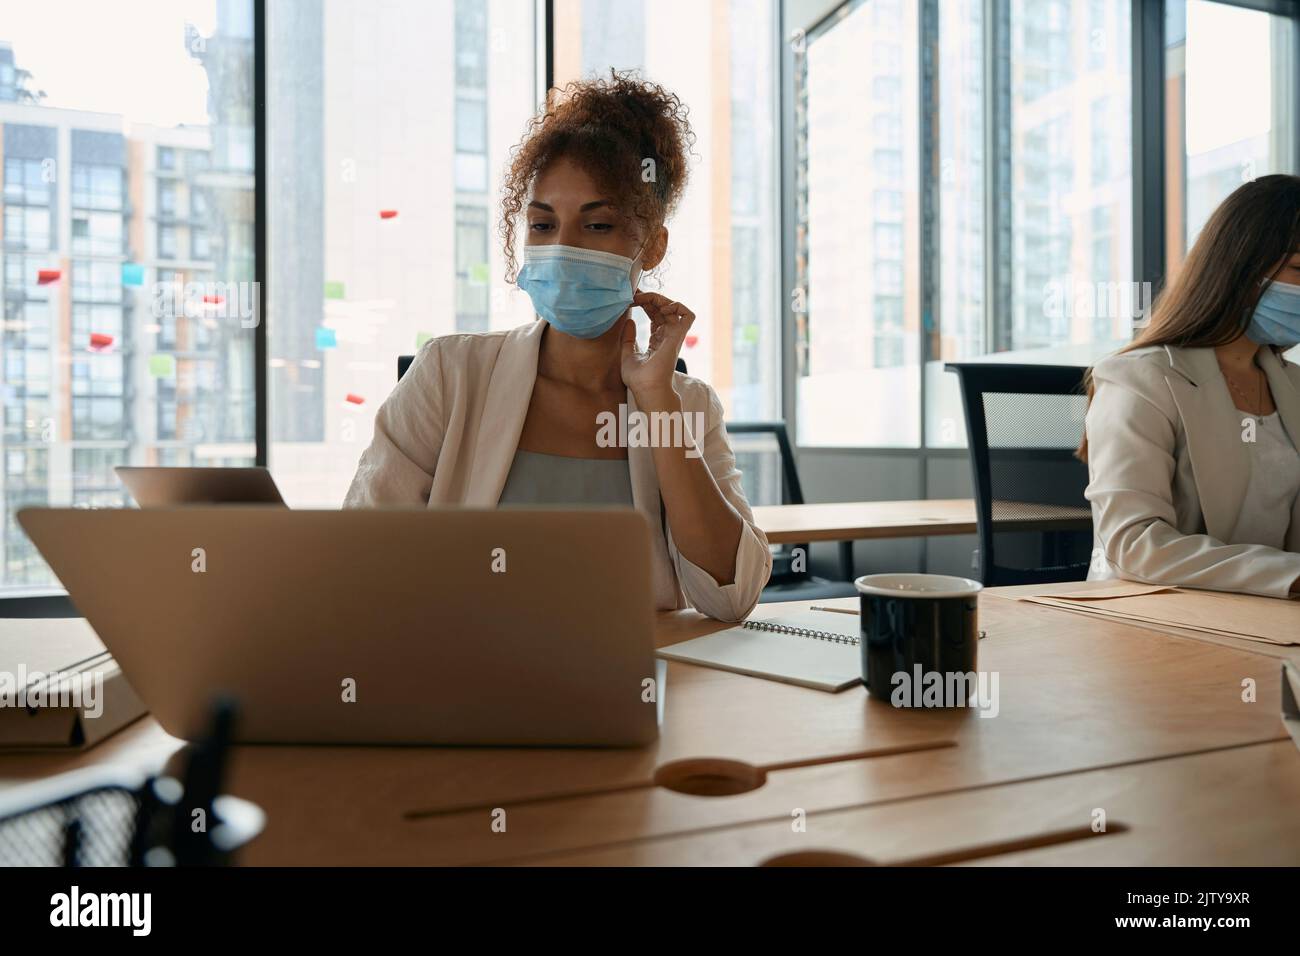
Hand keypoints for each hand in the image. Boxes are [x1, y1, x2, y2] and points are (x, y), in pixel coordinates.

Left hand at [620, 290, 693, 406]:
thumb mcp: (627, 354)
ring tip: (645, 299)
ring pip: (674, 309)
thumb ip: (628, 339)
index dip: (645, 304)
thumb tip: (629, 321)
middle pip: (663, 309)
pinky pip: (687, 316)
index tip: (631, 299)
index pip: (655, 316)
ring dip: (660, 299)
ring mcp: (674, 336)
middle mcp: (667, 337)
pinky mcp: (677, 337)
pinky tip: (661, 307)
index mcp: (657, 341)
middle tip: (635, 294)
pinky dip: (677, 306)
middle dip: (650, 298)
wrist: (647, 389)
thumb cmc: (639, 379)